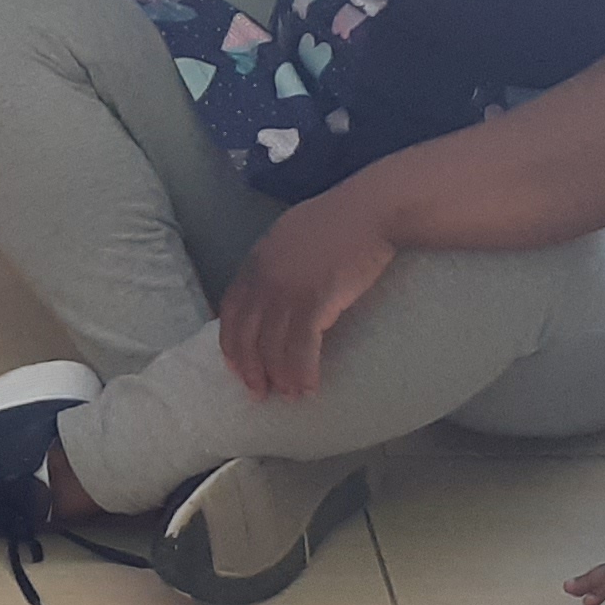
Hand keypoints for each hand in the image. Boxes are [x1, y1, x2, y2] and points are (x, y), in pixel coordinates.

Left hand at [217, 186, 400, 398]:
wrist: (373, 209)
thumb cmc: (343, 218)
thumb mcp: (293, 233)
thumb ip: (276, 261)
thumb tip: (275, 288)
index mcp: (256, 260)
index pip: (231, 311)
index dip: (232, 343)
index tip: (236, 366)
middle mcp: (263, 278)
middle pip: (246, 335)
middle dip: (249, 369)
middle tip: (260, 392)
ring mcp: (287, 291)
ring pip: (272, 347)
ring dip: (279, 377)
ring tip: (290, 395)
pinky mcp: (314, 302)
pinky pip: (300, 348)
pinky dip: (302, 372)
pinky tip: (309, 386)